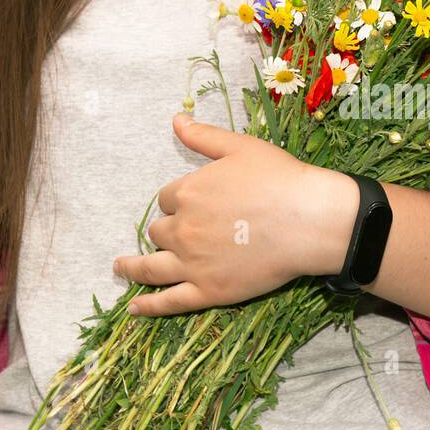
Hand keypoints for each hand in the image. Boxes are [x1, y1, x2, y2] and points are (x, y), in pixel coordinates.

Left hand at [116, 114, 356, 315]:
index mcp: (187, 192)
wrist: (309, 221)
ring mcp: (193, 263)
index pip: (167, 199)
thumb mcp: (240, 147)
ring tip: (120, 268)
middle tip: (186, 233)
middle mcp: (182, 229)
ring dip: (132, 267)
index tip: (197, 204)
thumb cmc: (280, 180)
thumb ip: (204, 137)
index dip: (179, 201)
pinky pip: (169, 302)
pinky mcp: (208, 291)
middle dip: (168, 230)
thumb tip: (176, 120)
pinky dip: (148, 306)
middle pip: (160, 231)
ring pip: (151, 267)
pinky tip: (134, 308)